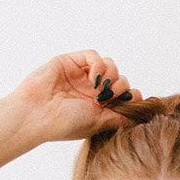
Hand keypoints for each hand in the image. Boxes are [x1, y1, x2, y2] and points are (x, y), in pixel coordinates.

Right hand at [13, 50, 144, 142]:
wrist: (37, 115)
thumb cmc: (64, 124)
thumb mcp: (99, 123)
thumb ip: (120, 117)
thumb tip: (141, 114)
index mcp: (99, 108)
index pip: (124, 96)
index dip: (130, 96)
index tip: (127, 103)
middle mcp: (91, 91)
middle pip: (120, 80)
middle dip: (120, 87)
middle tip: (108, 98)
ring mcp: (81, 76)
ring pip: (110, 65)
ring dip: (111, 75)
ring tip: (100, 89)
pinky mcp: (71, 62)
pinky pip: (93, 56)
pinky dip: (99, 65)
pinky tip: (93, 78)